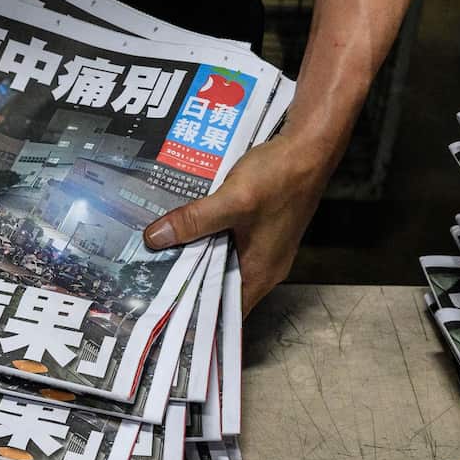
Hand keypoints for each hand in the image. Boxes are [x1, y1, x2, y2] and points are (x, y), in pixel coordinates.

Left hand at [143, 134, 328, 316]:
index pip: (222, 312)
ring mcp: (262, 245)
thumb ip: (194, 221)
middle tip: (151, 272)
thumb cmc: (282, 177)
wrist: (309, 147)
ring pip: (220, 258)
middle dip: (187, 277)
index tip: (162, 306)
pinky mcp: (259, 227)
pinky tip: (187, 222)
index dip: (192, 312)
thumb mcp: (233, 199)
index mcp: (260, 273)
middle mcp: (262, 265)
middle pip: (217, 283)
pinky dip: (207, 234)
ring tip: (161, 248)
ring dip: (195, 252)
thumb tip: (156, 238)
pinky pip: (227, 239)